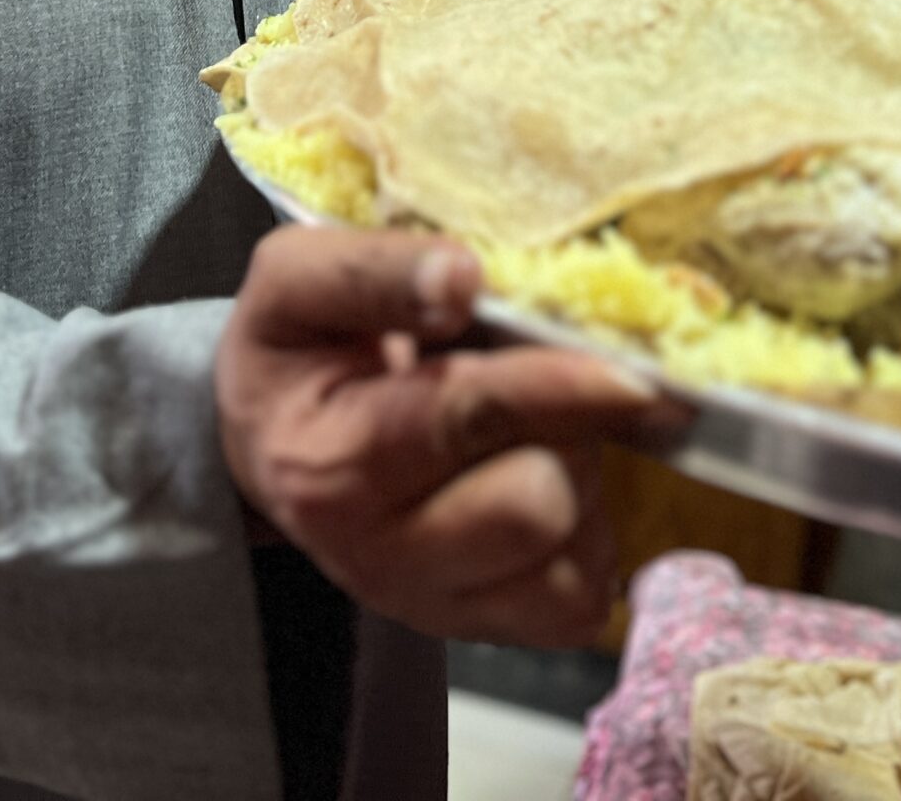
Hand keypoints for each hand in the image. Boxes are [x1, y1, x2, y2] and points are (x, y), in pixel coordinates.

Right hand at [215, 225, 688, 648]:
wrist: (276, 448)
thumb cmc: (299, 354)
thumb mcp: (295, 284)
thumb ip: (370, 270)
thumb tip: (463, 277)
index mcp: (329, 466)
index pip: (462, 426)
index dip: (551, 388)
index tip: (624, 369)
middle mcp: (380, 558)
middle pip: (536, 504)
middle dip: (557, 428)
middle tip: (524, 377)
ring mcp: (437, 607)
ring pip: (572, 551)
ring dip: (572, 476)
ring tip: (519, 428)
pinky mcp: (490, 630)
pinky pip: (584, 598)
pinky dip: (581, 534)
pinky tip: (532, 478)